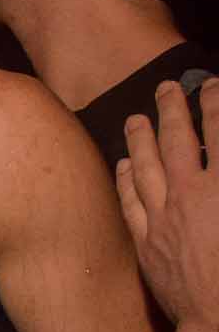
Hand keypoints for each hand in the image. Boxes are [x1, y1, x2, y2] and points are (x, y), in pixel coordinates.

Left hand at [116, 78, 218, 329]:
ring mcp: (164, 220)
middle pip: (176, 142)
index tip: (210, 86)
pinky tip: (122, 166)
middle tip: (164, 88)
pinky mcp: (147, 245)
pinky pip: (130, 204)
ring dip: (140, 139)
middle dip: (172, 110)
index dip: (215, 105)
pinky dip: (126, 180)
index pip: (218, 134)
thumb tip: (214, 162)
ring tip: (134, 118)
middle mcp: (191, 197)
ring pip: (145, 168)